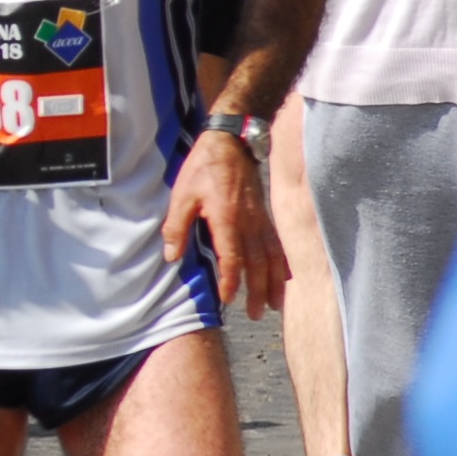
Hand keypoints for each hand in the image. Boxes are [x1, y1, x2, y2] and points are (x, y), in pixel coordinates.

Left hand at [164, 131, 286, 317]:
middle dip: (257, 290)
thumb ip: (177, 227)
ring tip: (274, 304)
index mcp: (227, 219)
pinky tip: (285, 278)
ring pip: (272, 257)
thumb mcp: (181, 195)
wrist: (230, 142)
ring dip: (273, 282)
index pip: (233, 258)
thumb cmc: (203, 168)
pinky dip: (282, 264)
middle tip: (254, 313)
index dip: (231, 281)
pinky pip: (277, 244)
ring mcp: (260, 219)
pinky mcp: (265, 215)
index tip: (228, 299)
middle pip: (257, 263)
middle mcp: (249, 223)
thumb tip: (172, 257)